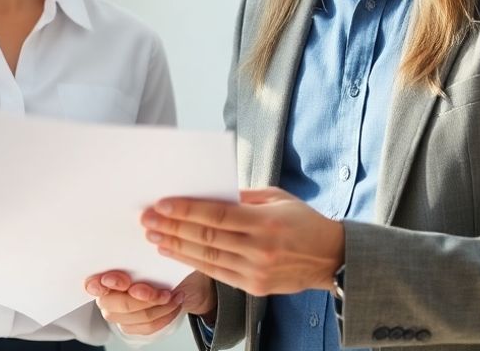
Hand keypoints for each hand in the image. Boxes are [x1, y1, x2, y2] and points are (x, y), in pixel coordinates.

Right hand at [84, 269, 214, 335]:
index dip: (107, 284)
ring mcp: (117, 315)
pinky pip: (147, 327)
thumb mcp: (148, 257)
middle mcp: (106, 299)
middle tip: (163, 292)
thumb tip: (144, 245)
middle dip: (145, 298)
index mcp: (102, 278)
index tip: (123, 280)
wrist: (175, 283)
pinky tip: (173, 305)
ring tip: (173, 296)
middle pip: (121, 304)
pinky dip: (165, 316)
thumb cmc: (156, 267)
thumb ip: (138, 258)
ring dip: (160, 307)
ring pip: (138, 316)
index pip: (93, 285)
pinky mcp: (131, 328)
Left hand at [142, 187, 343, 296]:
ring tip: (154, 236)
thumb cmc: (303, 221)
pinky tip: (174, 253)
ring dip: (176, 247)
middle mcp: (260, 249)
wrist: (332, 258)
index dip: (186, 210)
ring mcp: (257, 271)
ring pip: (207, 258)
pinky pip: (217, 274)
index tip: (161, 204)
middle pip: (206, 237)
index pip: (217, 215)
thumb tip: (208, 191)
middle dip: (173, 227)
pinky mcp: (255, 287)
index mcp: (266, 222)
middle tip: (147, 219)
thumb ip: (243, 195)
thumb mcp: (277, 197)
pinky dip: (192, 263)